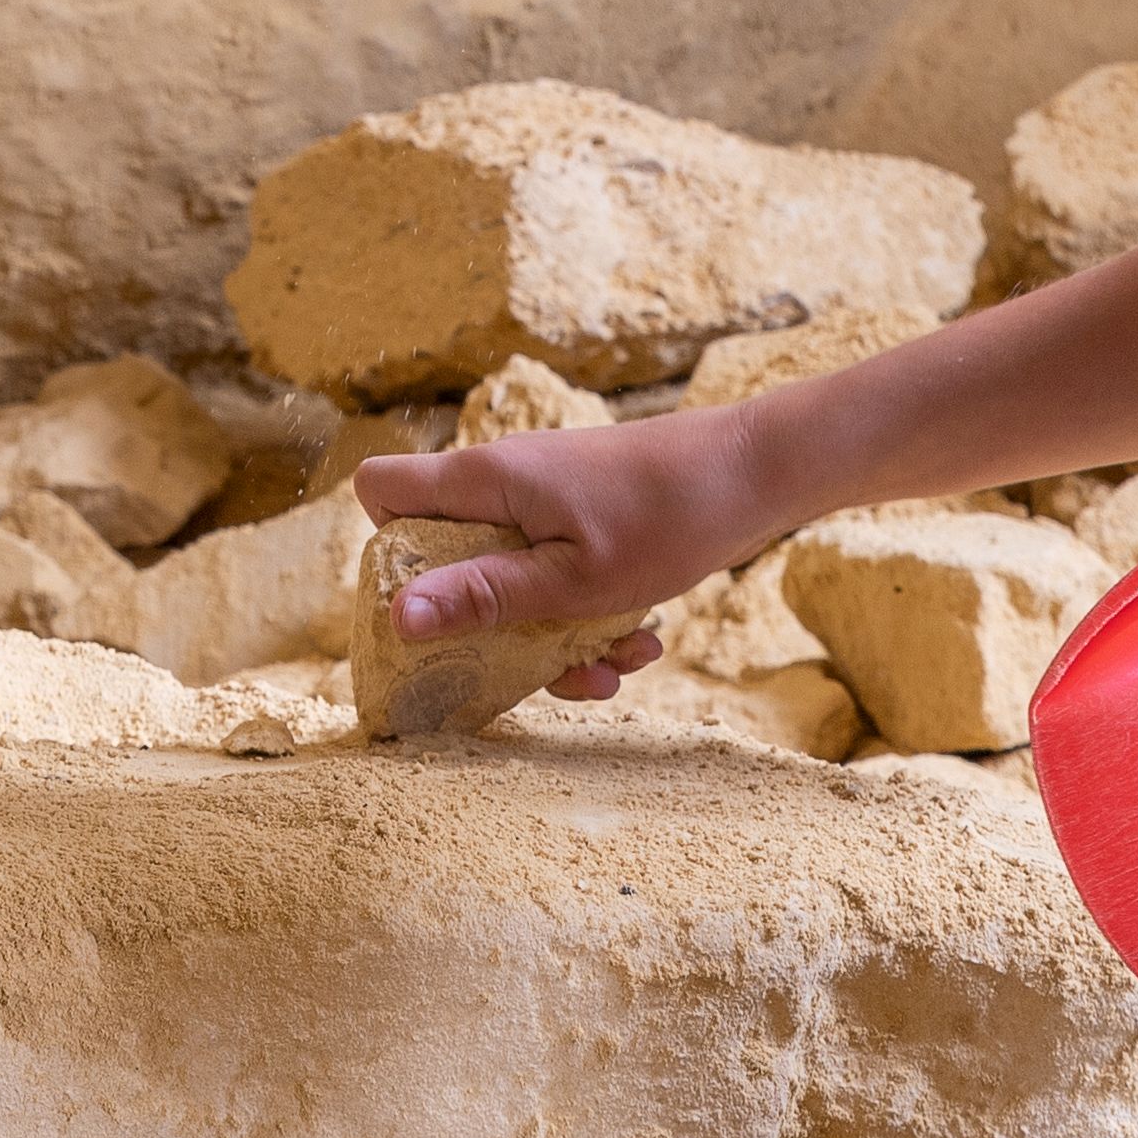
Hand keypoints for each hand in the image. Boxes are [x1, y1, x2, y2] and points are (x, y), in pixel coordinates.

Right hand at [348, 407, 790, 688]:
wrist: (756, 473)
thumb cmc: (666, 518)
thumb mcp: (573, 580)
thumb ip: (484, 596)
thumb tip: (396, 617)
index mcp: (483, 482)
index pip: (382, 491)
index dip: (387, 552)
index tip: (434, 608)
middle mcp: (503, 483)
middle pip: (450, 556)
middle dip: (491, 624)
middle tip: (536, 664)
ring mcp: (544, 499)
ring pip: (512, 578)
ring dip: (554, 635)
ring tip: (615, 663)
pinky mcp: (582, 515)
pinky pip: (557, 575)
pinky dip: (588, 615)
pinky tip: (641, 641)